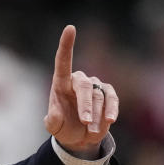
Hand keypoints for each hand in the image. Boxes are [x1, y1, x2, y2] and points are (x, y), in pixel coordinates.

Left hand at [43, 25, 117, 158]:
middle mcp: (78, 80)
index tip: (70, 28)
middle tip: (85, 123)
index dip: (66, 44)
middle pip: (84, 87)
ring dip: (96, 116)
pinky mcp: (107, 93)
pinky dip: (111, 110)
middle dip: (85, 106)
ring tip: (90, 131)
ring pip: (98, 97)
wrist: (78, 137)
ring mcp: (94, 85)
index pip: (63, 60)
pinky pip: (111, 99)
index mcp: (60, 83)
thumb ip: (52, 120)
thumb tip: (54, 114)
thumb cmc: (63, 126)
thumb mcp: (54, 126)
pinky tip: (109, 120)